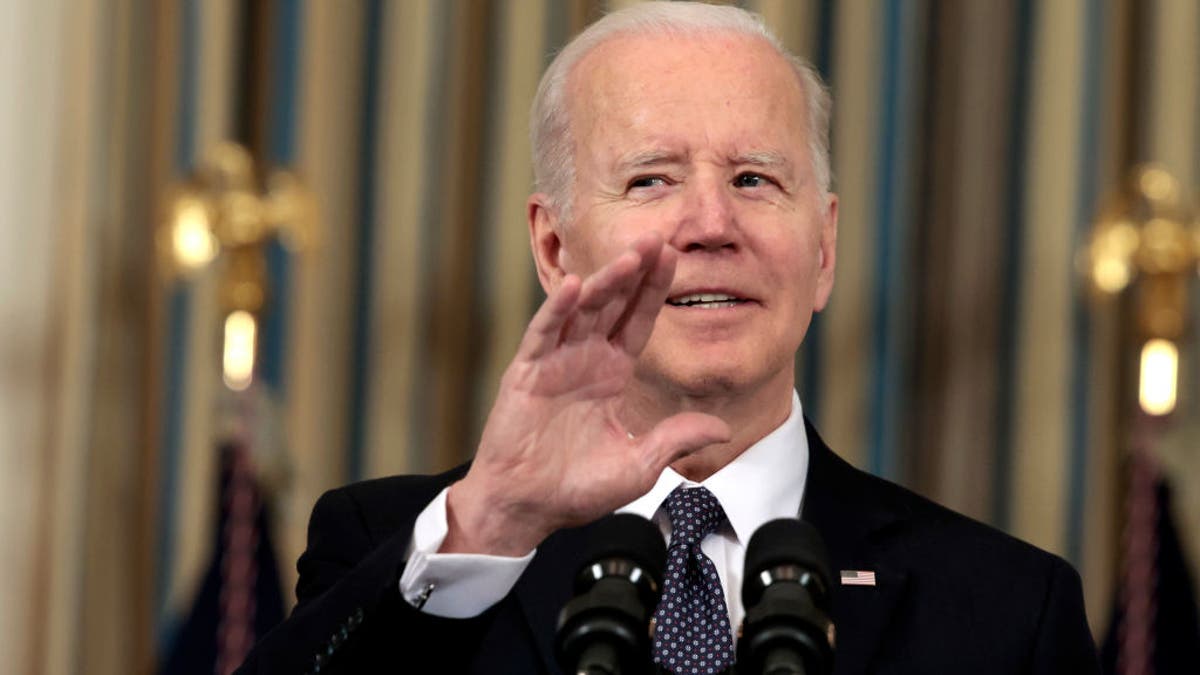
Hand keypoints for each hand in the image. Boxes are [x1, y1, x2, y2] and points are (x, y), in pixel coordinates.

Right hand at [442, 233, 730, 555]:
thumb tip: (723, 429)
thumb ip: (675, 439)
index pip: (638, 320)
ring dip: (603, 282)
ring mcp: (554, 362)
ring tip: (627, 257)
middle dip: (634, 271)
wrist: (527, 508)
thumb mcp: (639, 465)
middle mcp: (585, 359)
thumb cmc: (576, 489)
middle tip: (656, 237)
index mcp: (611, 373)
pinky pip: (544, 334)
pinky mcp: (526, 373)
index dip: (655, 289)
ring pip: (582, 311)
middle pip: (614, 304)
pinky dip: (558, 310)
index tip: (674, 256)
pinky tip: (577, 288)